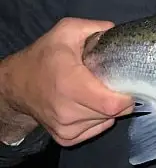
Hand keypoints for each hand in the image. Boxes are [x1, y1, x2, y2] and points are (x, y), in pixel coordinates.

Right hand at [1, 18, 134, 146]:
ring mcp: (65, 128)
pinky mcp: (66, 139)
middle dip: (119, 99)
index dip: (126, 96)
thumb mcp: (67, 32)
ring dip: (107, 109)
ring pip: (105, 121)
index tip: (127, 84)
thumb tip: (119, 33)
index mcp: (70, 84)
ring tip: (94, 92)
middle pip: (112, 113)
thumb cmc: (44, 56)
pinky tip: (87, 105)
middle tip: (111, 85)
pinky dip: (98, 119)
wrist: (17, 84)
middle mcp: (67, 111)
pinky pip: (96, 130)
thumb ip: (96, 28)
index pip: (112, 104)